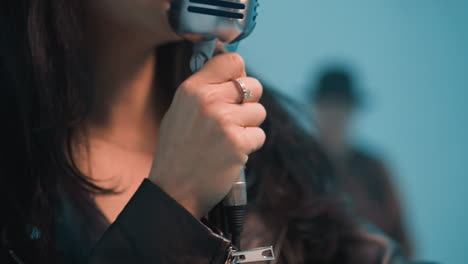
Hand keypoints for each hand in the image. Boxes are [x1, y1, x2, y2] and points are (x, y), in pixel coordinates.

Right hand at [149, 53, 265, 218]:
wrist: (173, 190)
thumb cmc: (179, 150)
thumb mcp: (181, 110)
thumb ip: (205, 89)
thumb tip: (236, 70)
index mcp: (192, 88)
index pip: (232, 61)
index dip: (239, 74)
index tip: (234, 87)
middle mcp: (208, 100)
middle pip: (253, 85)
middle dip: (249, 102)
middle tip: (232, 119)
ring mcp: (224, 121)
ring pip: (260, 111)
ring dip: (250, 126)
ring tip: (228, 139)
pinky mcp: (238, 143)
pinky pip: (260, 135)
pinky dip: (250, 146)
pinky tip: (231, 153)